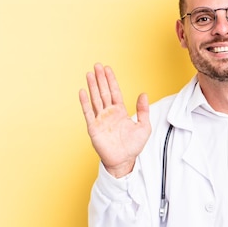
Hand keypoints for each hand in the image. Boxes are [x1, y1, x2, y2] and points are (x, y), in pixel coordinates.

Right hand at [79, 63, 151, 177]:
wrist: (124, 161)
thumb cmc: (133, 146)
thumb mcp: (144, 126)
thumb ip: (143, 110)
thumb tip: (143, 94)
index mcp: (120, 112)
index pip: (115, 92)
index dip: (111, 80)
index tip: (107, 69)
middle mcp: (109, 113)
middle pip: (104, 92)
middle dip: (101, 79)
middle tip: (97, 65)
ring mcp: (101, 120)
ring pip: (96, 99)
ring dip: (92, 86)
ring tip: (89, 74)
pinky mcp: (94, 128)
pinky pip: (88, 113)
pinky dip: (85, 102)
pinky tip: (83, 91)